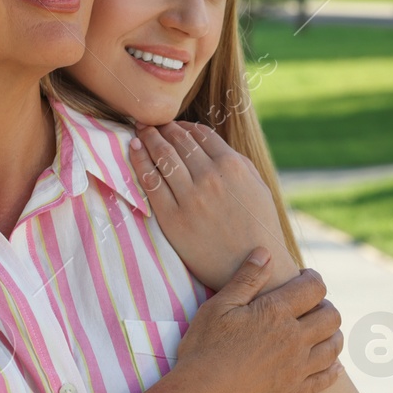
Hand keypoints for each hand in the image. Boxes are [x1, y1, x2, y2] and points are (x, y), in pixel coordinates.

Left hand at [129, 121, 290, 289]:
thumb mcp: (258, 187)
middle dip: (163, 127)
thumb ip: (236, 162)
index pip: (200, 134)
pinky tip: (134, 150)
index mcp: (233, 166)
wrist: (252, 269)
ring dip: (149, 138)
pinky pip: (150, 183)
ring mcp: (189, 198)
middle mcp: (209, 177)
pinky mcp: (172, 218)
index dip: (184, 126)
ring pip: (162, 157)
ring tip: (141, 130)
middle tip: (151, 122)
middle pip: (178, 141)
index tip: (174, 124)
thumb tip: (209, 140)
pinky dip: (139, 161)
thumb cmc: (258, 227)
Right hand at [173, 252, 344, 392]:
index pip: (314, 288)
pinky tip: (332, 365)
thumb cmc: (204, 350)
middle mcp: (294, 339)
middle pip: (331, 316)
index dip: (312, 278)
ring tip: (319, 331)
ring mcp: (297, 368)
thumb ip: (246, 279)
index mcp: (276, 313)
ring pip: (334, 346)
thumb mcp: (218, 307)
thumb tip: (265, 253)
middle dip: (325, 305)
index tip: (302, 278)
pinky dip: (334, 369)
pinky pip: (327, 379)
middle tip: (311, 305)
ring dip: (332, 334)